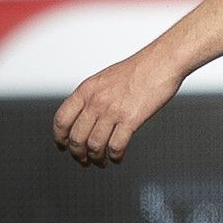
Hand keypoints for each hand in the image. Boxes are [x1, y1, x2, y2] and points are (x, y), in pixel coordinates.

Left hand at [53, 50, 183, 166]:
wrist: (163, 61)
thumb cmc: (140, 68)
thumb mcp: (106, 78)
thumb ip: (93, 96)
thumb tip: (87, 116)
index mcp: (86, 90)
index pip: (62, 120)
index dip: (60, 138)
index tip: (63, 146)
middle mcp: (96, 101)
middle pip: (76, 137)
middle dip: (78, 154)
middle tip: (84, 160)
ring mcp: (112, 111)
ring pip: (94, 145)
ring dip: (96, 158)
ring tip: (101, 162)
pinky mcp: (131, 119)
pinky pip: (116, 146)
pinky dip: (115, 156)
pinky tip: (118, 157)